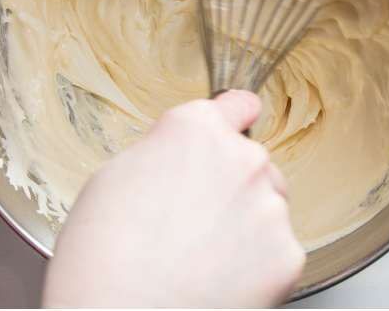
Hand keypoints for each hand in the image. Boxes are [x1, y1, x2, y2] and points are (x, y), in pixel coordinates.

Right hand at [43, 91, 304, 308]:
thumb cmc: (100, 263)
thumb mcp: (111, 181)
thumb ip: (163, 153)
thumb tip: (181, 153)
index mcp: (195, 131)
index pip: (238, 105)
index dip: (230, 123)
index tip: (232, 131)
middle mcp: (242, 158)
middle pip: (252, 164)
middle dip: (231, 188)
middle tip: (192, 227)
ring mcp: (269, 206)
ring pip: (268, 208)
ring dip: (246, 227)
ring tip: (199, 262)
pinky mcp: (288, 254)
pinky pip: (278, 252)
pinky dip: (257, 269)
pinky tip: (217, 284)